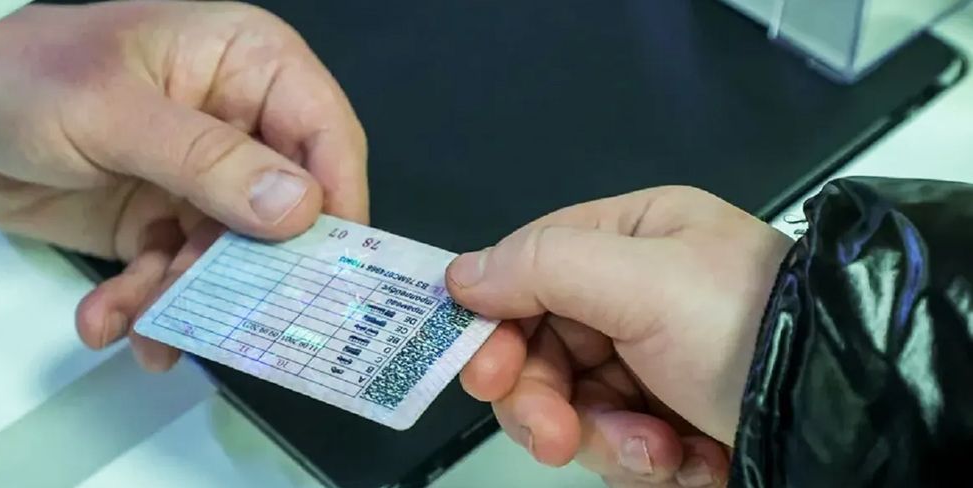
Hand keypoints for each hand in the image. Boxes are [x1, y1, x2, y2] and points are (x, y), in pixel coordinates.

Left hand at [0, 2, 365, 368]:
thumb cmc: (25, 80)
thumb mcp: (112, 113)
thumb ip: (207, 160)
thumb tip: (302, 209)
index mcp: (249, 66)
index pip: (324, 133)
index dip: (338, 200)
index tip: (332, 270)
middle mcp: (241, 123)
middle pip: (286, 208)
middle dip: (253, 269)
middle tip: (239, 323)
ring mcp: (204, 178)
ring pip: (232, 255)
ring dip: (191, 300)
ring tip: (148, 329)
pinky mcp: (165, 221)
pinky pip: (180, 274)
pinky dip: (148, 306)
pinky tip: (110, 322)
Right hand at [448, 187, 791, 486]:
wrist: (842, 414)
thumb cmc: (746, 327)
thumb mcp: (647, 281)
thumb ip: (545, 267)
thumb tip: (460, 275)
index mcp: (631, 236)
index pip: (530, 269)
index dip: (495, 322)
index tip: (484, 375)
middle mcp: (634, 293)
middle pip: (542, 348)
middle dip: (546, 400)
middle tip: (557, 438)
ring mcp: (647, 360)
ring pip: (571, 405)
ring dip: (603, 439)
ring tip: (656, 453)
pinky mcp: (664, 416)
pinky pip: (614, 441)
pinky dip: (642, 460)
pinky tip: (684, 460)